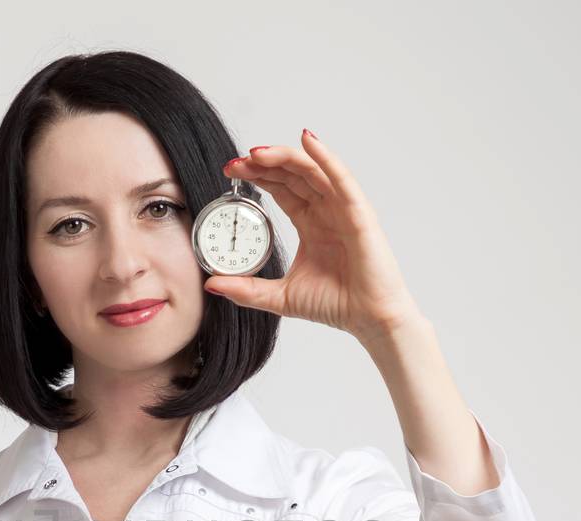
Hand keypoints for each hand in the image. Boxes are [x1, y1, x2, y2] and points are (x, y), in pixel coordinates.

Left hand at [204, 128, 422, 342]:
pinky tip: (306, 141)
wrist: (368, 320)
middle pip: (292, 174)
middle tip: (236, 162)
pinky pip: (341, 179)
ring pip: (312, 170)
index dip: (257, 176)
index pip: (281, 188)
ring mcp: (343, 209)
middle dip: (263, 164)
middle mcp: (326, 210)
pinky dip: (325, 158)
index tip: (230, 171)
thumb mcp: (280, 297)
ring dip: (284, 157)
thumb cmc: (336, 305)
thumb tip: (211, 285)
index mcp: (310, 223)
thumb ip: (247, 290)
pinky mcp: (359, 214)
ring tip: (256, 153)